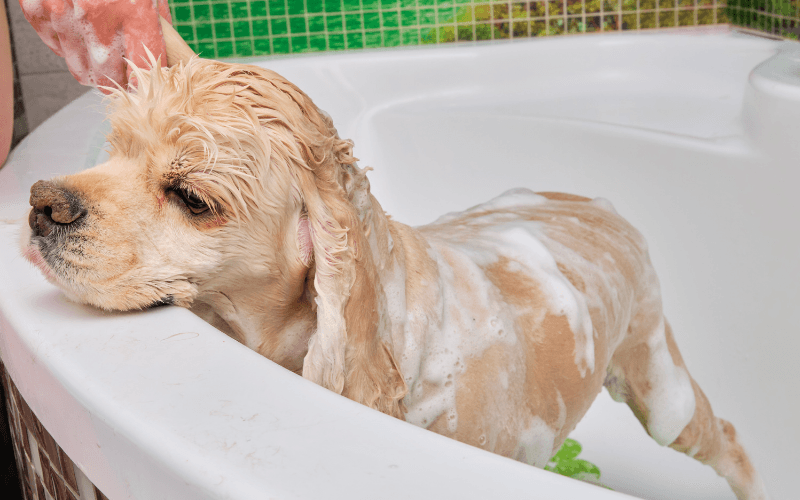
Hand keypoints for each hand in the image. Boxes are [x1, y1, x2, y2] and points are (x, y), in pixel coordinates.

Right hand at [19, 0, 172, 90]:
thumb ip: (156, 23)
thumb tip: (164, 54)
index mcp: (132, 13)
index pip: (143, 69)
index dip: (146, 80)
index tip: (147, 82)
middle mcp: (96, 18)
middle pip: (109, 79)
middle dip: (119, 82)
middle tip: (124, 77)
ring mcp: (62, 15)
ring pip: (80, 70)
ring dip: (93, 69)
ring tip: (102, 55)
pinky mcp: (38, 10)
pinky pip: (56, 48)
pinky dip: (68, 48)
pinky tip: (80, 34)